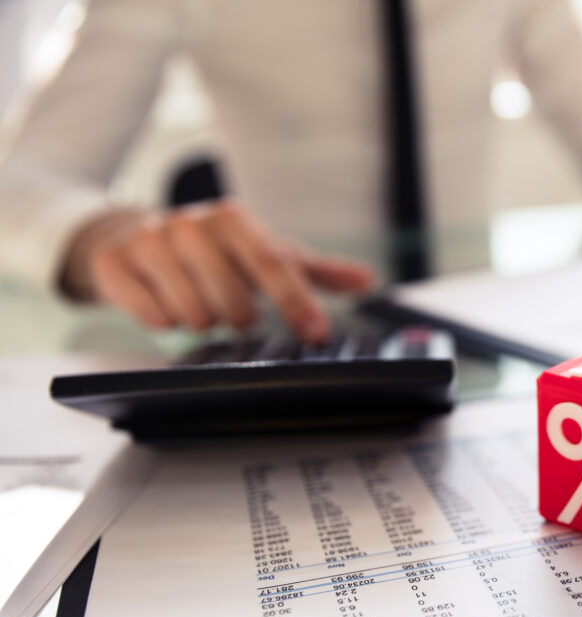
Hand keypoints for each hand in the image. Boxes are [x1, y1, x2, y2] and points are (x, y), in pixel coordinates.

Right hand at [60, 200, 375, 343]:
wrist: (134, 237)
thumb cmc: (216, 252)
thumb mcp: (268, 255)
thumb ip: (317, 271)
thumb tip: (367, 280)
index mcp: (235, 219)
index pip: (273, 263)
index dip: (297, 302)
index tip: (317, 334)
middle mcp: (192, 224)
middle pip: (233, 299)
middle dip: (239, 317)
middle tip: (234, 313)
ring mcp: (151, 240)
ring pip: (192, 311)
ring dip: (203, 320)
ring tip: (202, 306)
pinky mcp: (116, 263)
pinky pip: (151, 314)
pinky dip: (164, 321)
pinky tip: (167, 308)